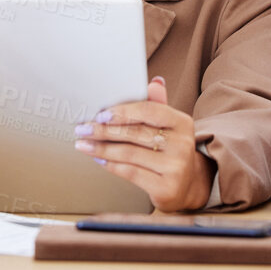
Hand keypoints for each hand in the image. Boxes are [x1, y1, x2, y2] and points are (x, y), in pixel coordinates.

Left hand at [76, 78, 211, 212]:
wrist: (188, 185)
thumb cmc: (170, 151)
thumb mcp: (167, 127)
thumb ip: (157, 106)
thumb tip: (155, 82)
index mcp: (182, 123)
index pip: (149, 110)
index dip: (122, 111)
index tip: (100, 114)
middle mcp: (182, 144)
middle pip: (135, 133)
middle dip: (103, 130)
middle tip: (82, 129)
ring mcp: (176, 167)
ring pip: (128, 153)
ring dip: (100, 148)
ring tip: (83, 144)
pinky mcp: (166, 188)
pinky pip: (130, 172)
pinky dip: (110, 164)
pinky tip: (98, 158)